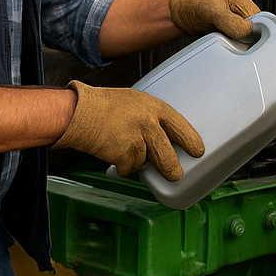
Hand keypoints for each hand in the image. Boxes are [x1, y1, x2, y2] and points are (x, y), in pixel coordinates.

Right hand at [54, 81, 204, 180]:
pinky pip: (129, 167)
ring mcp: (137, 139)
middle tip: (174, 173)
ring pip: (146, 161)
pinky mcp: (124, 154)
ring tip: (126, 150)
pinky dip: (122, 166)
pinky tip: (113, 153)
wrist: (78, 112)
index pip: (179, 124)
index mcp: (152, 106)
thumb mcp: (133, 101)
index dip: (190, 139)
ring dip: (138, 161)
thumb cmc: (102, 105)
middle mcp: (148, 122)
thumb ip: (149, 116)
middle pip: (168, 152)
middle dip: (172, 167)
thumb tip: (162, 134)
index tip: (197, 150)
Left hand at [169, 0, 258, 39]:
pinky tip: (221, 44)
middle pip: (254, 32)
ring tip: (223, 40)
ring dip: (236, 45)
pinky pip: (235, 44)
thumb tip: (247, 31)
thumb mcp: (214, 12)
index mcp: (241, 2)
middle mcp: (239, 12)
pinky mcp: (226, 33)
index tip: (244, 40)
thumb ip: (233, 22)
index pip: (261, 22)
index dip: (255, 33)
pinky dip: (229, 47)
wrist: (175, 13)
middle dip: (245, 41)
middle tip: (231, 40)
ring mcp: (233, 23)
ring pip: (245, 40)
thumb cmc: (190, 5)